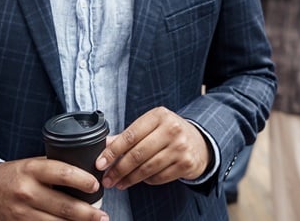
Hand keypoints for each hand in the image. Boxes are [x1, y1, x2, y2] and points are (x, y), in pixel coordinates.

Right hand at [0, 158, 107, 220]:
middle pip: (64, 205)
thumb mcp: (30, 164)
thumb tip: (85, 167)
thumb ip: (53, 167)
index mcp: (32, 170)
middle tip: (103, 215)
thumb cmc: (11, 176)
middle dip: (88, 213)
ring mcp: (22, 213)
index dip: (82, 180)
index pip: (62, 173)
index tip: (95, 185)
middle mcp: (27, 192)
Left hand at [96, 107, 210, 190]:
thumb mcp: (151, 126)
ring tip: (119, 183)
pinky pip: (158, 177)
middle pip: (137, 154)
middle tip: (107, 179)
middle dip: (118, 169)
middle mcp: (172, 129)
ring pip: (147, 168)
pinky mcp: (186, 164)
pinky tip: (141, 180)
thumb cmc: (169, 132)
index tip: (101, 163)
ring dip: (129, 179)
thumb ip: (127, 135)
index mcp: (159, 115)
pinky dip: (146, 180)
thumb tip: (104, 145)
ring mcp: (180, 147)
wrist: (199, 142)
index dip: (113, 151)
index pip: (130, 135)